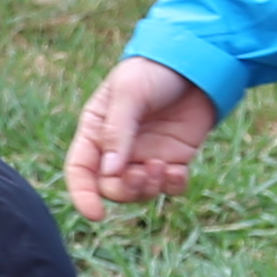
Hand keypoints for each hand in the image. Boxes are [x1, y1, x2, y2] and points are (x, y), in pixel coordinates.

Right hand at [63, 58, 215, 220]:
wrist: (196, 61)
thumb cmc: (153, 70)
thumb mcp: (130, 94)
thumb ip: (117, 132)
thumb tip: (109, 173)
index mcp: (96, 131)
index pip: (80, 170)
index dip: (83, 194)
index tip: (96, 214)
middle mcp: (117, 148)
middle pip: (110, 186)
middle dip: (125, 188)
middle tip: (143, 173)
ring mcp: (146, 155)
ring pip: (139, 191)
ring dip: (149, 188)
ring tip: (163, 167)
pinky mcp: (173, 159)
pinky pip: (169, 187)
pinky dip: (172, 186)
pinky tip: (179, 171)